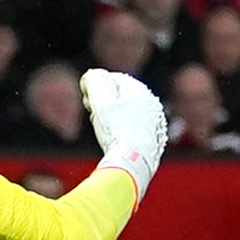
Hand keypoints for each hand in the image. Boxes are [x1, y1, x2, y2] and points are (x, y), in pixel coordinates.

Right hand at [79, 68, 167, 195]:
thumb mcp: (99, 102)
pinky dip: (123, 129)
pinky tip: (116, 139)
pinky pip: (134, 126)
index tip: (86, 99)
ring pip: (127, 111)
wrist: (133, 164)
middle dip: (104, 102)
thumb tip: (92, 75)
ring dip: (112, 116)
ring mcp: (154, 121)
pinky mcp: (153, 138)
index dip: (95, 87)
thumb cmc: (116, 132)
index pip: (112, 78)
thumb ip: (93, 82)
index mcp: (139, 90)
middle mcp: (151, 102)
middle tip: (91, 113)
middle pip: (121, 95)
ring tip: (103, 128)